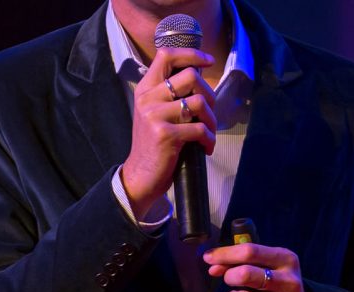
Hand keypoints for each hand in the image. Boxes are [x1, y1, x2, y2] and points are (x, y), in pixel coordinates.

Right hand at [120, 48, 217, 218]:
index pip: (166, 55)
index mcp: (146, 89)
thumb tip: (198, 78)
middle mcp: (148, 98)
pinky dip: (209, 140)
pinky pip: (200, 129)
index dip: (191, 54)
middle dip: (210, 94)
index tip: (208, 61)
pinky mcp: (166, 134)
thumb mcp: (156, 113)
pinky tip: (206, 148)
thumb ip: (170, 95)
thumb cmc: (155, 145)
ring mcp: (156, 115)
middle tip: (209, 113)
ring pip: (199, 102)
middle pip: (191, 76)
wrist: (141, 175)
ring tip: (208, 133)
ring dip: (212, 120)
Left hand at [204, 243, 308, 291]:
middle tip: (230, 280)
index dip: (225, 254)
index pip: (250, 251)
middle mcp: (291, 282)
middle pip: (245, 274)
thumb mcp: (265, 266)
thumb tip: (212, 265)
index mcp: (287, 260)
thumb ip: (239, 261)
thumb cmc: (275, 284)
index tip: (208, 258)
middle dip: (229, 277)